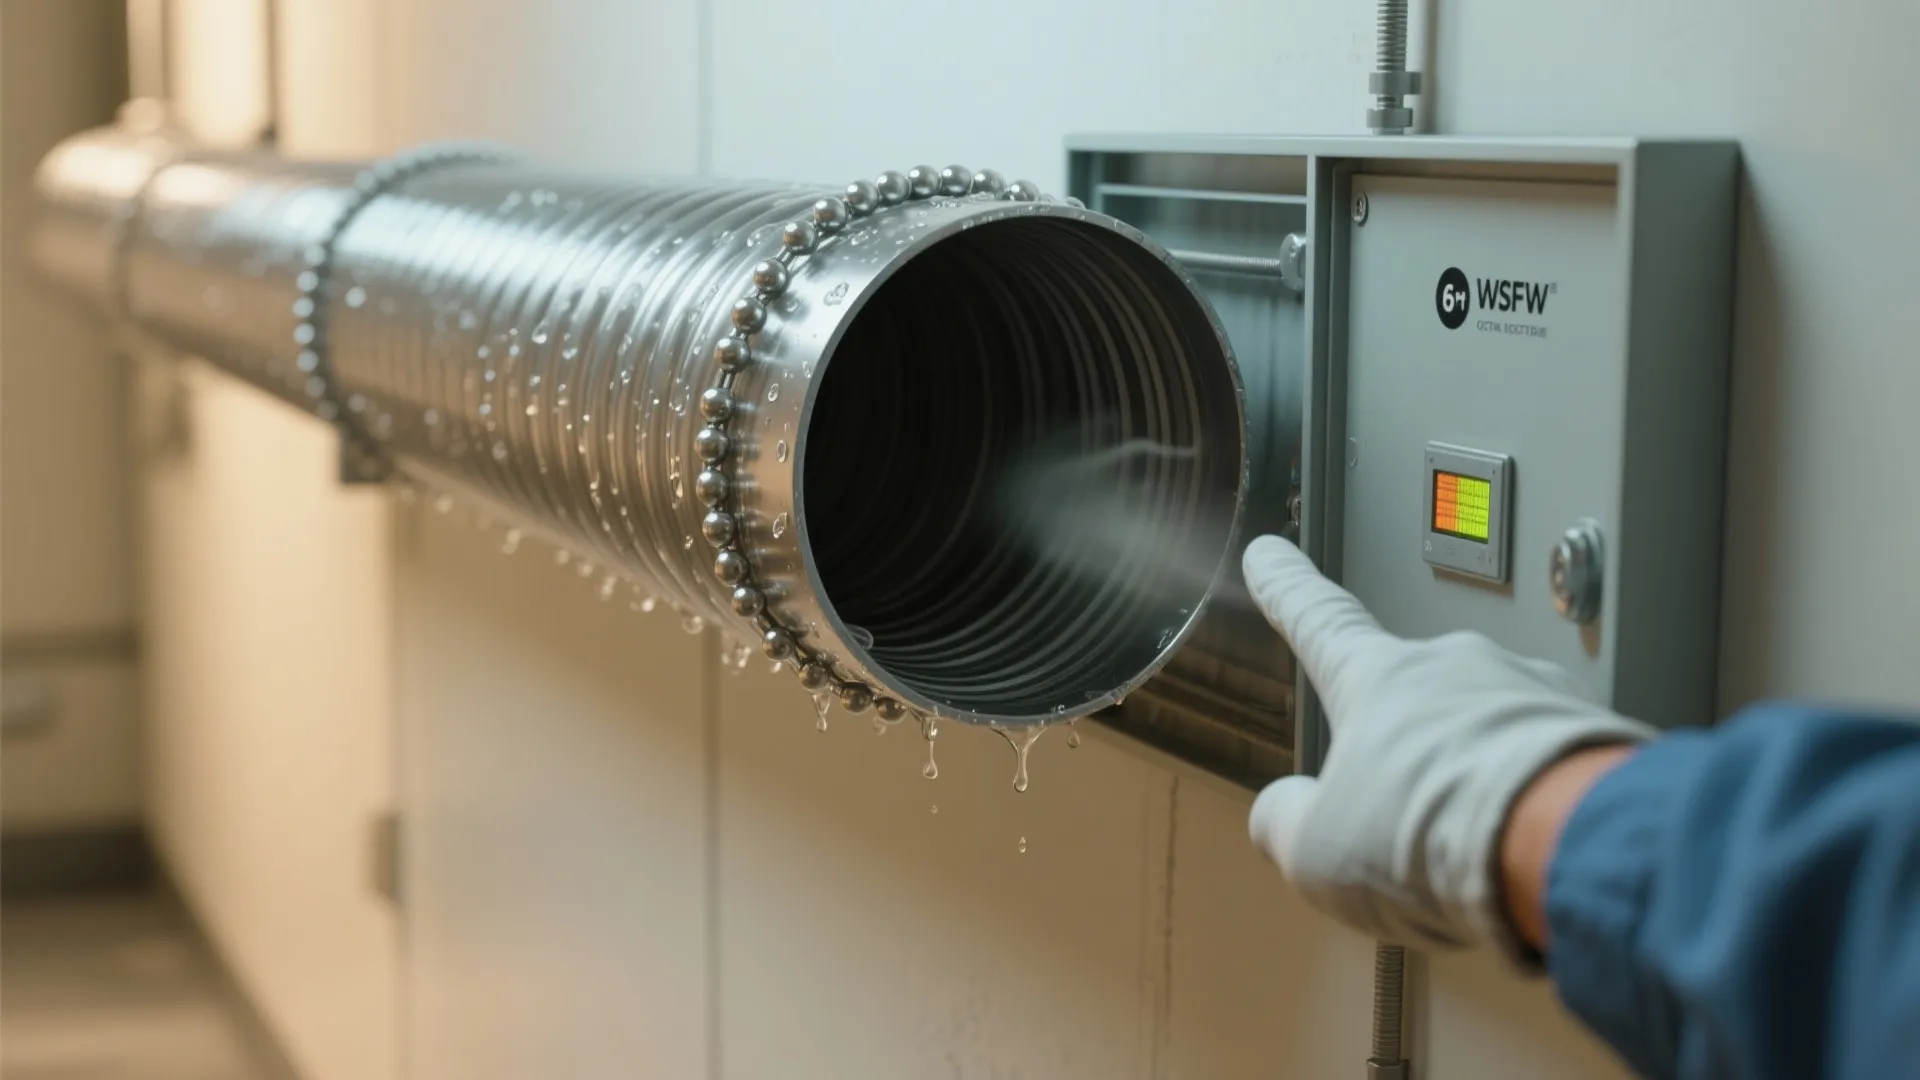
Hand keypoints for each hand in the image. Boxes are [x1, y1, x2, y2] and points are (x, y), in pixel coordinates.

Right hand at [1242, 536, 1654, 963]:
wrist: (1563, 849)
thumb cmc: (1434, 836)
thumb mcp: (1317, 850)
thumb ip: (1288, 822)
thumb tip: (1283, 814)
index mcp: (1375, 676)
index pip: (1317, 617)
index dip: (1287, 588)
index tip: (1272, 557)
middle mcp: (1454, 664)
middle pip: (1414, 699)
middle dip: (1410, 752)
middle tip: (1409, 826)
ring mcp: (1530, 689)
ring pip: (1489, 734)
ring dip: (1479, 783)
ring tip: (1479, 858)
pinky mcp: (1595, 728)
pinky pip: (1552, 761)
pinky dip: (1540, 801)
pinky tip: (1533, 854)